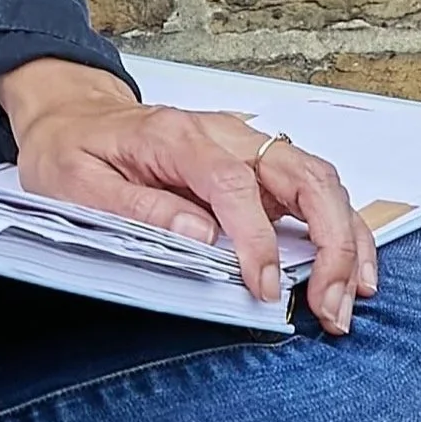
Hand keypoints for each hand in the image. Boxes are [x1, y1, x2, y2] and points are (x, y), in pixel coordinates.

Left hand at [0, 57, 378, 336]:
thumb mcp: (78, 184)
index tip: (265, 287)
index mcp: (175, 137)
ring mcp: (245, 146)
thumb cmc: (73, 149)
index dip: (257, 239)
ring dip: (345, 240)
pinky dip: (339, 229)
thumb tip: (200, 237)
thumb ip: (139, 208)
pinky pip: (312, 190)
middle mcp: (223, 134)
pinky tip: (347, 270)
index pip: (234, 184)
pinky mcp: (255, 165)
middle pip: (302, 174)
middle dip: (331, 241)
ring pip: (319, 180)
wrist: (73, 116)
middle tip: (330, 305)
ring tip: (347, 299)